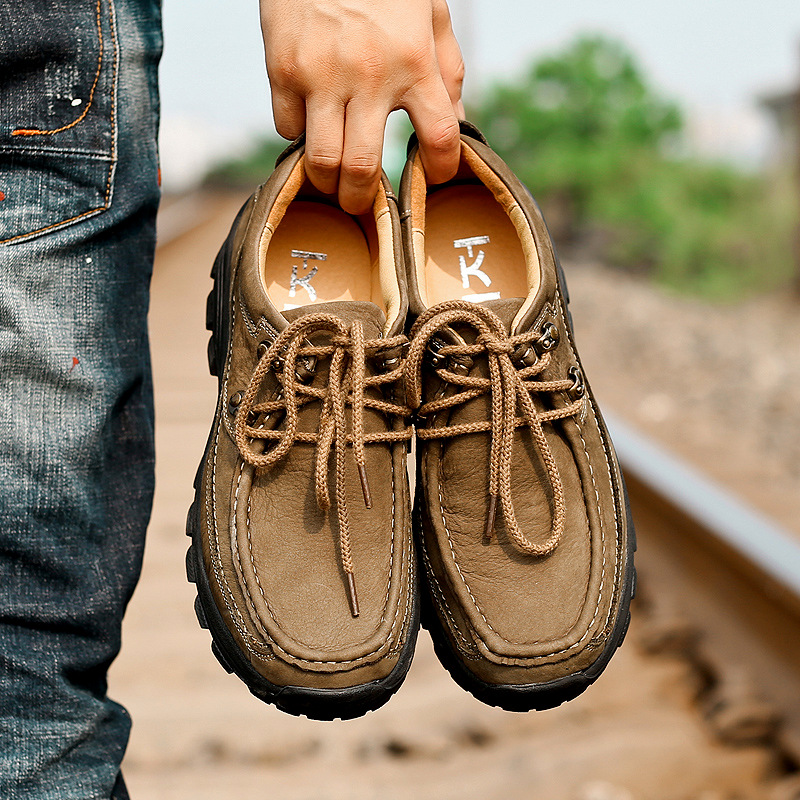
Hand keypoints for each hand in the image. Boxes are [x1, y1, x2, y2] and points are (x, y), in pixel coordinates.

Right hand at [260, 0, 464, 213]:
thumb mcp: (430, 13)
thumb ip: (447, 70)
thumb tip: (456, 121)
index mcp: (414, 62)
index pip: (439, 136)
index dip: (438, 168)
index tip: (431, 177)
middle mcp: (369, 75)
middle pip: (362, 168)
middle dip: (362, 201)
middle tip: (363, 204)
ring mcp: (321, 74)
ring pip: (321, 160)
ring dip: (327, 182)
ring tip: (333, 181)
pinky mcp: (283, 69)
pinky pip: (287, 128)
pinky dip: (298, 136)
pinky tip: (310, 124)